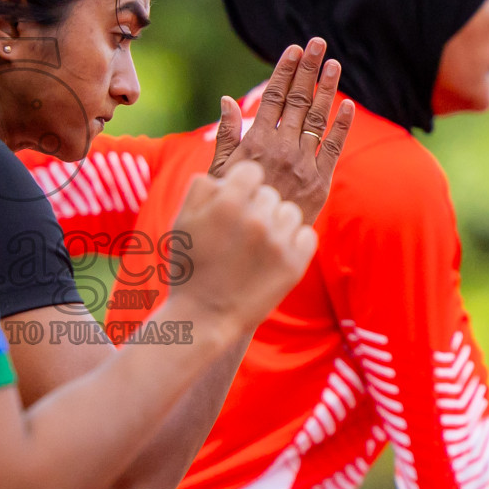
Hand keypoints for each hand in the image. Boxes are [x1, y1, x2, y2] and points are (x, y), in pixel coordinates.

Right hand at [171, 159, 318, 340]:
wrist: (205, 317)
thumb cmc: (190, 267)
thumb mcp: (182, 221)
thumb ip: (201, 186)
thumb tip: (227, 170)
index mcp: (227, 203)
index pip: (252, 172)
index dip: (243, 186)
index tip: (236, 203)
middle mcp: (255, 218)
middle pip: (269, 193)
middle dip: (257, 207)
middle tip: (241, 233)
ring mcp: (278, 242)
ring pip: (289, 212)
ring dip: (276, 224)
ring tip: (257, 246)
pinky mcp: (295, 264)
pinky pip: (306, 234)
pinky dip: (293, 242)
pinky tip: (274, 256)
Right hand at [210, 38, 353, 223]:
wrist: (254, 245)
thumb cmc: (231, 207)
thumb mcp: (219, 172)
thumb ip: (227, 135)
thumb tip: (228, 100)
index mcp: (256, 144)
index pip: (273, 99)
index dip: (285, 72)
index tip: (293, 50)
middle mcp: (282, 150)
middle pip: (298, 101)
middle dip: (308, 69)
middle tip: (317, 42)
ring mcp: (303, 165)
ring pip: (318, 119)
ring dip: (327, 88)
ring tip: (334, 63)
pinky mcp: (321, 182)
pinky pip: (333, 148)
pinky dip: (342, 126)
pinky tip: (348, 105)